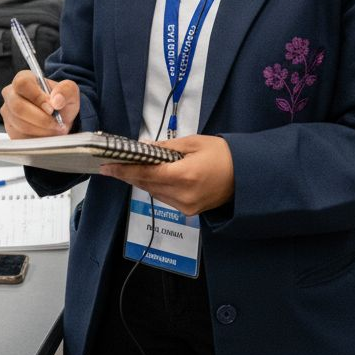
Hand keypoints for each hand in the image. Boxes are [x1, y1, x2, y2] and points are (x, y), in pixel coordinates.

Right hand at [0, 70, 78, 137]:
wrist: (59, 119)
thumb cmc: (61, 102)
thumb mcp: (70, 93)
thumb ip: (66, 91)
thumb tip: (57, 100)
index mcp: (24, 78)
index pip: (22, 84)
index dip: (37, 97)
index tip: (52, 108)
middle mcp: (11, 93)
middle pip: (18, 106)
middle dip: (41, 118)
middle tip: (56, 122)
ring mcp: (8, 112)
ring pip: (20, 124)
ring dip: (42, 129)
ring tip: (55, 128)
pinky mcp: (10, 129)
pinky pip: (21, 136)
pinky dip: (38, 137)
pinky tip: (47, 133)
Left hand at [100, 136, 234, 216]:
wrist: (247, 175)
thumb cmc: (223, 154)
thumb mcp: (193, 143)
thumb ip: (166, 148)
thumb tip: (143, 148)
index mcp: (184, 175)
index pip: (145, 174)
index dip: (124, 170)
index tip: (107, 166)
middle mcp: (182, 195)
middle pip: (146, 185)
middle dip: (128, 175)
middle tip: (111, 166)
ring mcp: (186, 207)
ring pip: (154, 193)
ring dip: (141, 181)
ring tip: (128, 169)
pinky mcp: (189, 211)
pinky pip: (165, 198)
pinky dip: (155, 187)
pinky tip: (150, 178)